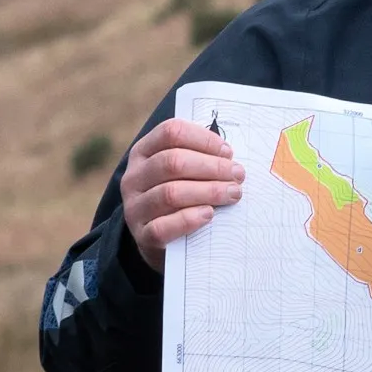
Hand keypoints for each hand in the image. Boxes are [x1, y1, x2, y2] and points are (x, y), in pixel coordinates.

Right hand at [118, 117, 244, 258]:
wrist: (160, 239)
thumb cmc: (180, 195)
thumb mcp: (182, 172)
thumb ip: (199, 157)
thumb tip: (228, 155)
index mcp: (143, 153)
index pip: (170, 132)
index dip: (203, 139)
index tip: (227, 152)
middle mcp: (134, 177)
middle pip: (172, 162)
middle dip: (212, 167)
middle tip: (238, 175)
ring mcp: (134, 207)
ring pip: (170, 193)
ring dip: (209, 191)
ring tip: (233, 194)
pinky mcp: (142, 236)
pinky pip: (163, 226)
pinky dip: (190, 219)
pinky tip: (209, 214)